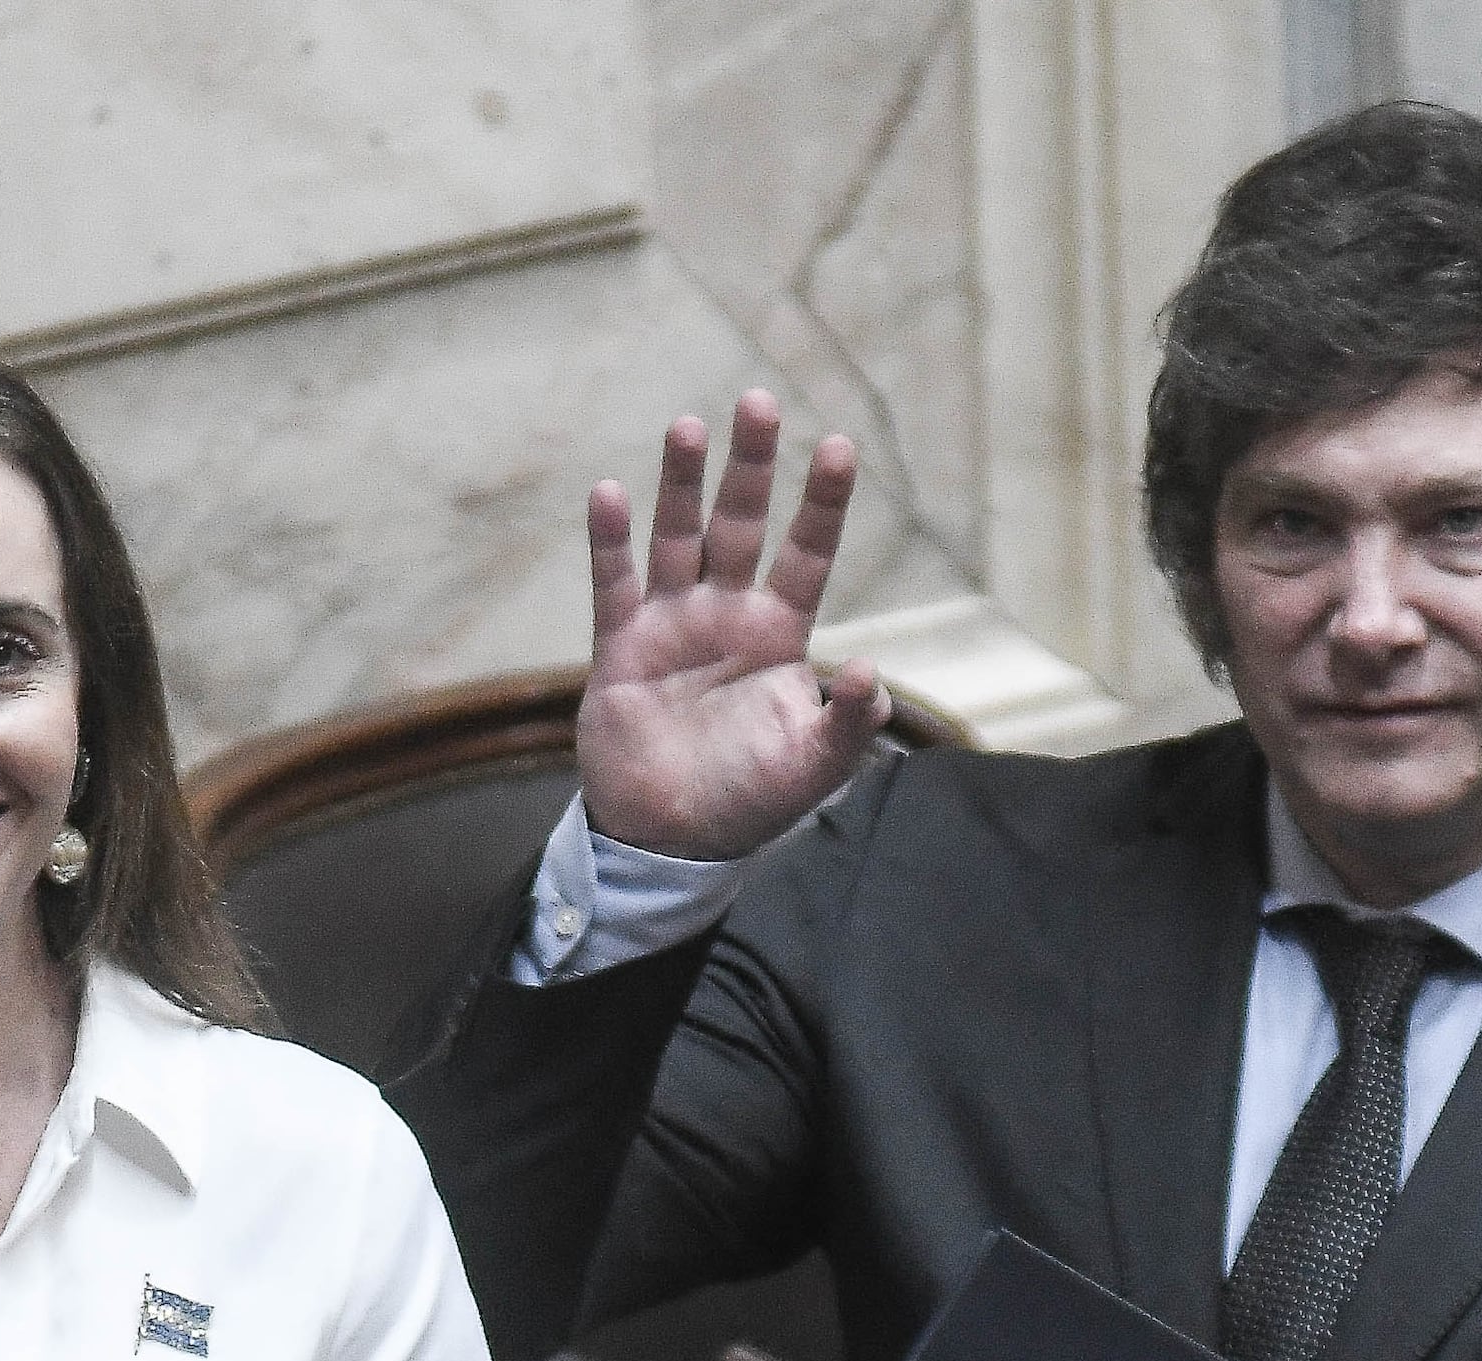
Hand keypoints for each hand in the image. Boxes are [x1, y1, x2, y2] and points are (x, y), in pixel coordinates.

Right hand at [575, 391, 892, 861]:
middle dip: (749, 465)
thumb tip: (873, 675)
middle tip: (757, 400)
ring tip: (689, 426)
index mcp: (778, 633)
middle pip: (740, 523)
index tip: (836, 446)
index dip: (820, 502)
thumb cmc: (749, 801)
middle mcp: (725, 614)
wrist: (670, 839)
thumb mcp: (813, 769)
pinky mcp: (620, 649)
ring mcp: (671, 624)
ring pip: (677, 537)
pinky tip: (609, 493)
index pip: (805, 553)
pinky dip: (610, 542)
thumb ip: (848, 725)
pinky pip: (614, 586)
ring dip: (681, 483)